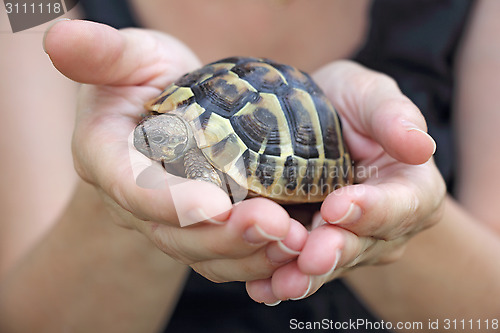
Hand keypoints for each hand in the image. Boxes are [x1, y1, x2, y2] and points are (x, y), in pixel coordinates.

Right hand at [44, 20, 307, 281]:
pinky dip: (258, 257)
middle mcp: (136, 201)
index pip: (131, 188)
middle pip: (175, 234)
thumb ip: (103, 53)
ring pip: (204, 254)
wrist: (161, 112)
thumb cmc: (142, 79)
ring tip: (294, 240)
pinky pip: (225, 255)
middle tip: (277, 226)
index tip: (216, 206)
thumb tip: (60, 34)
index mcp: (108, 159)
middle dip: (225, 236)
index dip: (169, 202)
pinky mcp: (198, 230)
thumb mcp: (128, 59)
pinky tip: (293, 246)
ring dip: (249, 253)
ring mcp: (168, 221)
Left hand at [247, 61, 445, 303]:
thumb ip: (394, 117)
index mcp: (411, 189)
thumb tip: (420, 146)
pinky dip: (279, 277)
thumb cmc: (348, 103)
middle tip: (310, 258)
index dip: (372, 210)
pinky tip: (261, 288)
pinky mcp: (314, 247)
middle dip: (333, 252)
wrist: (314, 119)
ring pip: (328, 263)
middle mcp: (385, 225)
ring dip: (304, 276)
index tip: (338, 207)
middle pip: (362, 244)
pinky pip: (300, 267)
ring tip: (280, 284)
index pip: (401, 205)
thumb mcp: (371, 96)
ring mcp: (349, 240)